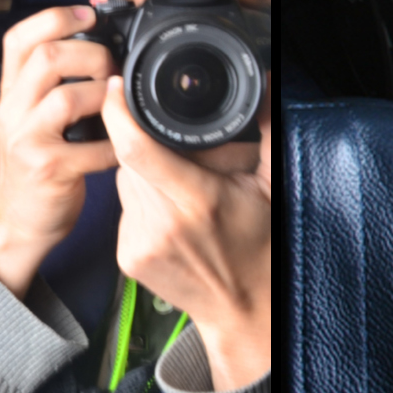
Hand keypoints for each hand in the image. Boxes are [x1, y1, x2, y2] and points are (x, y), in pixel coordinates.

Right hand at [0, 6, 118, 296]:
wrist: (21, 220)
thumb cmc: (41, 159)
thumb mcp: (38, 111)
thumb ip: (59, 74)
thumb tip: (92, 20)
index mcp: (12, 90)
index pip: (19, 37)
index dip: (55, 17)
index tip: (89, 13)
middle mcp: (12, 110)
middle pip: (46, 58)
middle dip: (91, 54)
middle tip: (112, 69)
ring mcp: (26, 140)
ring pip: (66, 98)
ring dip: (104, 96)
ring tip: (118, 106)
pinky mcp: (47, 170)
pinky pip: (91, 147)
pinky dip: (114, 144)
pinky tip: (120, 146)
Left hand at [99, 74, 271, 390]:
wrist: (243, 309)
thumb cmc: (261, 247)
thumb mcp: (273, 185)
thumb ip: (267, 130)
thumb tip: (266, 83)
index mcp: (197, 200)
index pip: (137, 148)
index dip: (121, 112)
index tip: (119, 88)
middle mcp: (162, 223)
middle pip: (129, 159)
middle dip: (148, 146)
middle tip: (185, 159)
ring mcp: (139, 243)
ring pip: (124, 182)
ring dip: (145, 175)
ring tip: (185, 193)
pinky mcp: (126, 257)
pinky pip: (124, 209)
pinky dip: (142, 202)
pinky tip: (172, 217)